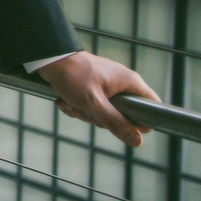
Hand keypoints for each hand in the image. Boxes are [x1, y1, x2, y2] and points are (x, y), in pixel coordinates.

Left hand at [35, 52, 158, 147]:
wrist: (48, 59)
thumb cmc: (72, 77)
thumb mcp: (94, 104)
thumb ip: (116, 123)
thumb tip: (138, 141)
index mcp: (130, 82)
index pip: (152, 105)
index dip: (142, 121)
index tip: (122, 125)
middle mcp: (122, 82)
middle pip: (124, 114)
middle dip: (100, 118)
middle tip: (86, 111)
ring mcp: (108, 84)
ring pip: (105, 112)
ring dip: (84, 113)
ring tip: (70, 103)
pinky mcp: (94, 86)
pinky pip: (92, 105)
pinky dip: (77, 106)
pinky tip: (64, 101)